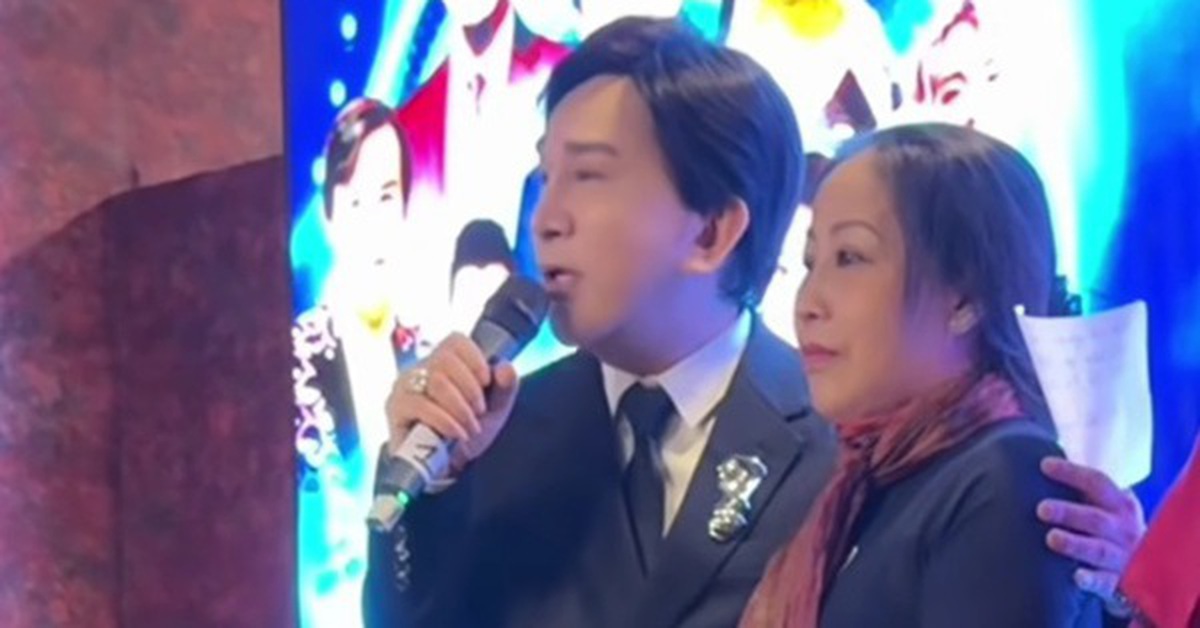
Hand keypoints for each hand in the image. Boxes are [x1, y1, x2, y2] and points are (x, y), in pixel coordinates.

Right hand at [385, 333, 519, 473]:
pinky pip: (420, 405)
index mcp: (445, 361)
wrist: (447, 468)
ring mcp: (404, 386)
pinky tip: (457, 434)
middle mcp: (421, 368)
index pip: (455, 341)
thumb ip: (505, 387)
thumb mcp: (494, 410)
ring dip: (460, 408)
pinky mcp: (395, 408)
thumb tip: (505, 367)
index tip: (487, 382)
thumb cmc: (469, 431)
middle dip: (470, 389)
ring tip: (470, 428)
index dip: (475, 359)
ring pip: (436, 382)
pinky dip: (445, 420)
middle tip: (479, 412)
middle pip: (445, 360)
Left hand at [1038, 457, 1145, 612]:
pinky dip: (1092, 580)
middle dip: (1069, 512)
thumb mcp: (1109, 507)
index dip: (1072, 473)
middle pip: (1096, 518)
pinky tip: (1076, 576)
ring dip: (1076, 544)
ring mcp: (1123, 557)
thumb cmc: (1114, 529)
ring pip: (1099, 550)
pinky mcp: (1118, 583)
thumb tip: (1043, 463)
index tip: (1044, 465)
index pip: (1098, 483)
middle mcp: (1124, 529)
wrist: (1147, 570)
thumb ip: (1085, 490)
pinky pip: (1105, 582)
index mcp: (1121, 505)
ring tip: (1052, 537)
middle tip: (1042, 508)